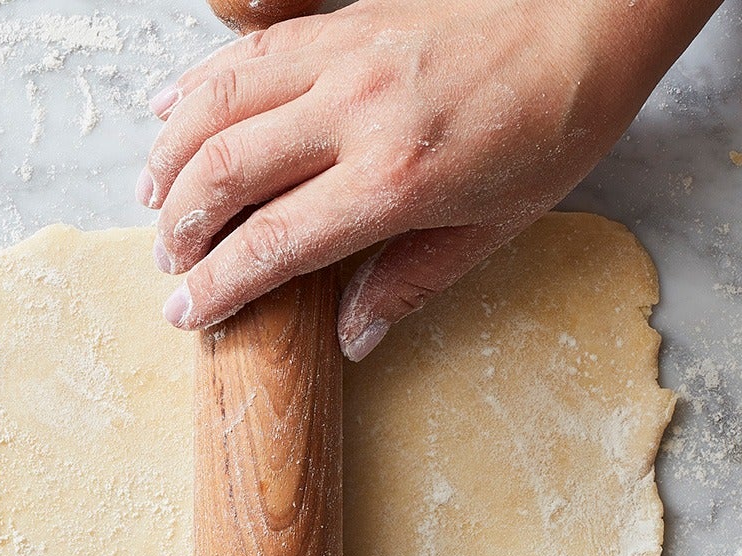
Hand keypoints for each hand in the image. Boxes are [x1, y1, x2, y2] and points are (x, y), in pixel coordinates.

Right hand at [140, 0, 720, 357]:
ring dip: (170, 154)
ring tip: (152, 197)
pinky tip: (168, 110)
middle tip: (168, 261)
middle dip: (179, 227)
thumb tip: (351, 336)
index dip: (215, 286)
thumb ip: (411, 281)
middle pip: (224, 173)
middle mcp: (355, 113)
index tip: (184, 312)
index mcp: (395, 179)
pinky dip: (196, 84)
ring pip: (217, 104)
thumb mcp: (495, 224)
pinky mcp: (340, 19)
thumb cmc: (556, 121)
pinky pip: (247, 53)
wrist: (589, 12)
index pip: (271, 245)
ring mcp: (343, 56)